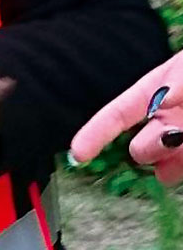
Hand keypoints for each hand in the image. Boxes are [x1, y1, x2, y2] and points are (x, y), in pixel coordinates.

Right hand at [70, 52, 182, 185]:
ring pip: (161, 162)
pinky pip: (176, 169)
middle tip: (172, 136)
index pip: (117, 115)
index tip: (78, 154)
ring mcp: (179, 140)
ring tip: (182, 139)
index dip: (95, 133)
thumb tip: (166, 96)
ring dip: (165, 153)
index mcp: (156, 93)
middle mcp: (166, 119)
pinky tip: (178, 163)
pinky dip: (178, 166)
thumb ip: (178, 80)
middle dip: (150, 145)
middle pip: (142, 146)